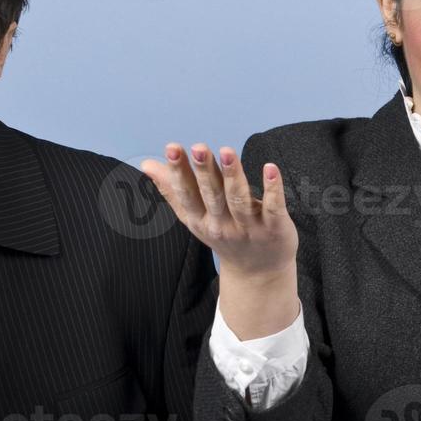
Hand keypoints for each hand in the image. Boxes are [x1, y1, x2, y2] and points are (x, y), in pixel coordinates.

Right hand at [140, 143, 298, 338]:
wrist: (257, 272)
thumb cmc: (224, 236)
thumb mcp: (194, 217)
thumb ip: (172, 190)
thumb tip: (146, 165)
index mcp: (200, 219)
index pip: (187, 194)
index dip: (178, 172)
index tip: (171, 148)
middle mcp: (222, 224)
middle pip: (212, 195)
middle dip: (205, 171)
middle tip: (199, 147)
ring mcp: (249, 227)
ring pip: (239, 199)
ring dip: (233, 175)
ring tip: (227, 151)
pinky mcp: (274, 228)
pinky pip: (273, 207)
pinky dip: (272, 189)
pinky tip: (271, 168)